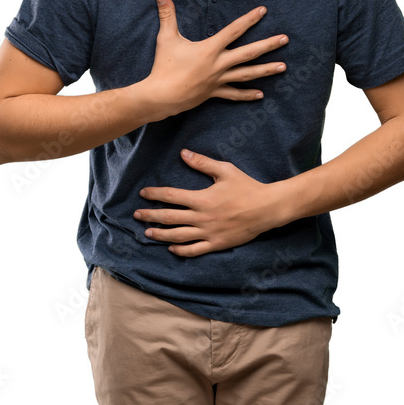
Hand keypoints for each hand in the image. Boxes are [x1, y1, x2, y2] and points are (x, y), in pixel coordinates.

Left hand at [133, 149, 277, 255]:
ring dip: (160, 235)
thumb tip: (183, 154)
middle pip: (169, 218)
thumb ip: (202, 163)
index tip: (143, 194)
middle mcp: (201, 217)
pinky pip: (194, 250)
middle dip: (150, 216)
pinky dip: (181, 250)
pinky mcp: (216, 244)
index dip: (154, 195)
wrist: (266, 208)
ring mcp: (208, 233)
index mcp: (201, 199)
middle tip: (137, 215)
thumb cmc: (246, 187)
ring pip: (178, 236)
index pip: (171, 196)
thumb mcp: (225, 170)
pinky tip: (171, 248)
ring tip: (148, 233)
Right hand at [144, 0, 287, 118]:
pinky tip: (261, 94)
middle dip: (268, 45)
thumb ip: (167, 15)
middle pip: (248, 53)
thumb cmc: (163, 67)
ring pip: (247, 74)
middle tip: (285, 39)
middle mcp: (218, 64)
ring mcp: (218, 80)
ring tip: (283, 67)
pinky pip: (234, 94)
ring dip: (266, 70)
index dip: (249, 19)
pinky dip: (247, 94)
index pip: (234, 30)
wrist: (161, 96)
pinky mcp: (214, 93)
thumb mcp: (166, 39)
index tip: (263, 10)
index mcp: (210, 49)